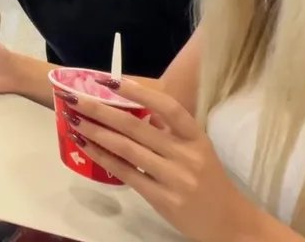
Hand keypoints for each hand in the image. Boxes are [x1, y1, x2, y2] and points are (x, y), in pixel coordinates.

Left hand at [71, 81, 280, 241]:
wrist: (229, 223)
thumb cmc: (210, 182)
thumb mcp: (198, 151)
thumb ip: (170, 132)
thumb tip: (136, 110)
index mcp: (196, 138)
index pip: (169, 108)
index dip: (140, 93)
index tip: (112, 81)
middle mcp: (186, 155)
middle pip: (137, 127)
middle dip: (102, 110)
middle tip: (75, 98)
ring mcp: (173, 178)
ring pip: (127, 149)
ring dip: (96, 132)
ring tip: (74, 120)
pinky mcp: (162, 199)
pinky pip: (126, 173)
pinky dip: (102, 158)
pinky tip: (86, 147)